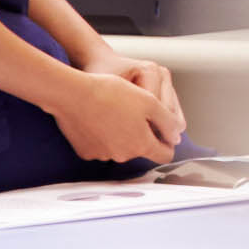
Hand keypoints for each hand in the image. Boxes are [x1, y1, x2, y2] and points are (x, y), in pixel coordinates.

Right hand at [46, 55, 180, 164]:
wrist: (73, 93)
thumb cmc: (111, 93)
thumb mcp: (149, 101)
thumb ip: (167, 122)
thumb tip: (175, 137)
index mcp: (141, 144)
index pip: (164, 155)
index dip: (167, 142)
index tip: (163, 131)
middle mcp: (123, 155)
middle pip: (140, 150)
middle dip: (142, 135)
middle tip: (134, 112)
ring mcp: (102, 155)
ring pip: (119, 148)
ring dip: (120, 135)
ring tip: (113, 112)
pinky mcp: (85, 152)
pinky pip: (100, 146)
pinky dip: (102, 136)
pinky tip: (98, 119)